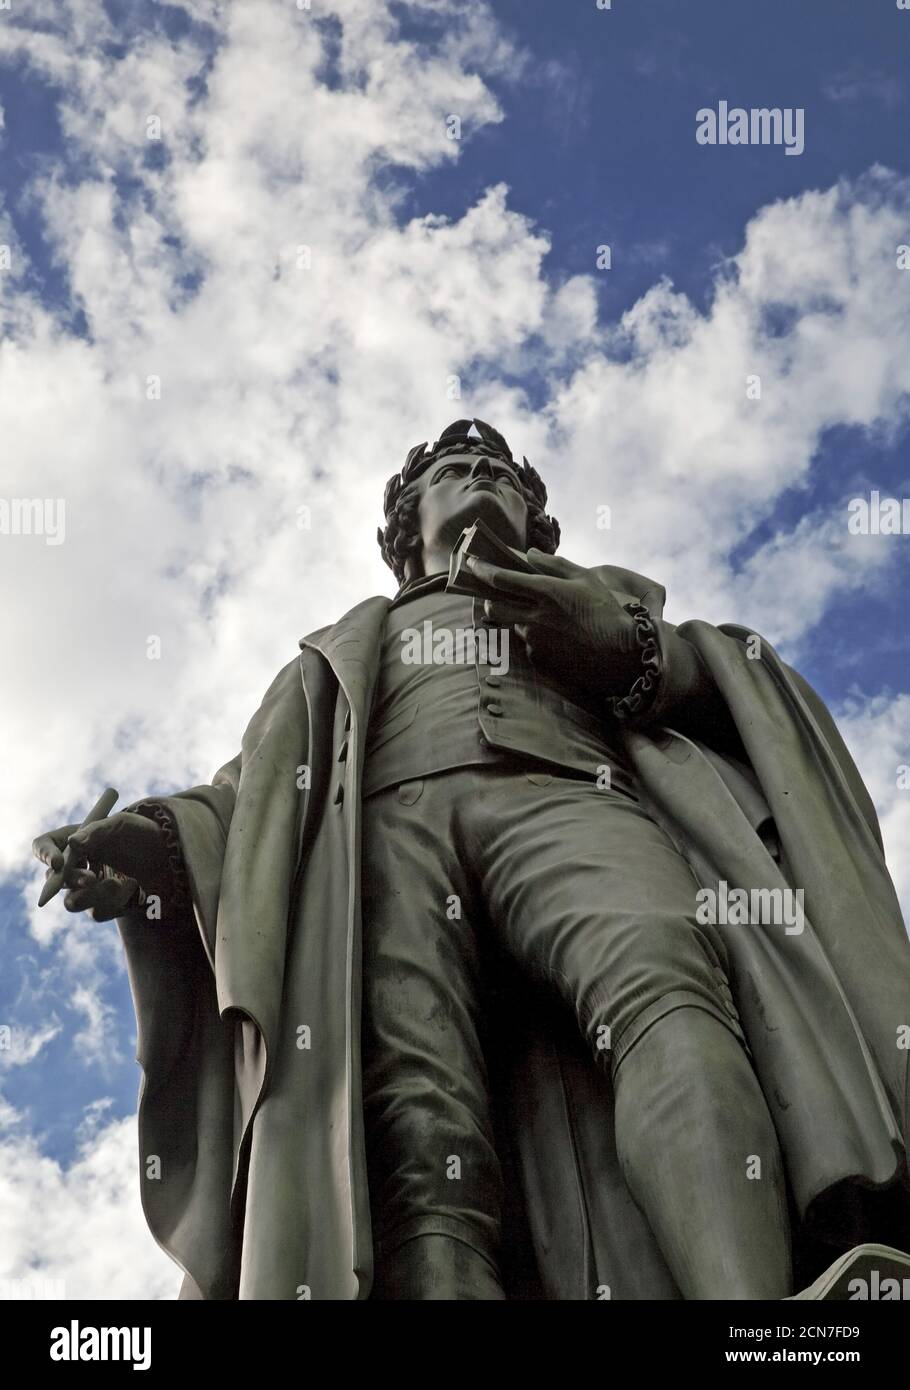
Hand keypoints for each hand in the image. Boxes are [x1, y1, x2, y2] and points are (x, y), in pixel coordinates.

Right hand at [32, 812, 173, 922]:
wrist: (170, 855)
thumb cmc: (142, 833)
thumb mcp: (122, 824)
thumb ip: (97, 831)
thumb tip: (73, 843)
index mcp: (72, 840)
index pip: (42, 846)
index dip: (44, 854)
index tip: (58, 862)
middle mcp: (75, 866)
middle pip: (53, 880)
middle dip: (71, 880)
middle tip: (92, 878)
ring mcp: (88, 889)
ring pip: (72, 903)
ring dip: (91, 896)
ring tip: (117, 882)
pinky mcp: (104, 905)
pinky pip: (98, 913)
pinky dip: (115, 902)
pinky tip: (132, 886)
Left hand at [466, 548, 640, 695]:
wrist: (621, 656)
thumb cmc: (607, 612)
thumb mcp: (586, 579)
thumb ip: (555, 564)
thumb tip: (530, 555)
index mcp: (546, 592)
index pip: (501, 579)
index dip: (482, 569)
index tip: (471, 562)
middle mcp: (534, 617)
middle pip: (492, 607)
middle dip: (488, 599)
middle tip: (496, 594)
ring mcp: (534, 640)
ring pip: (513, 625)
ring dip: (519, 618)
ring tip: (546, 618)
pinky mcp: (539, 659)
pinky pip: (528, 644)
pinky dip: (536, 637)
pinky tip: (558, 638)